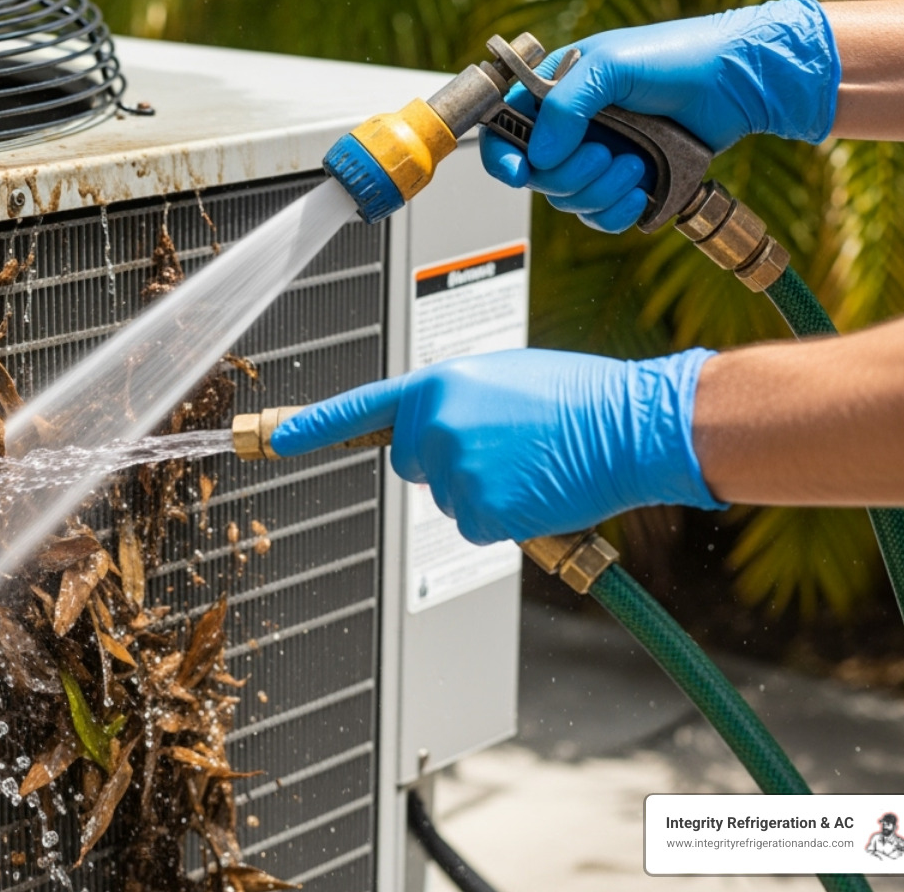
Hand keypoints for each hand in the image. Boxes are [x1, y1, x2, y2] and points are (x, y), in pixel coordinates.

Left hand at [268, 348, 726, 543]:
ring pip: (449, 498)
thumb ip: (455, 400)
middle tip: (509, 446)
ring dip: (486, 490)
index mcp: (437, 384)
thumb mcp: (502, 378)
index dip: (313, 426)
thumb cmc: (579, 397)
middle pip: (414, 463)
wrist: (630, 424)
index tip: (272, 438)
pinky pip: (476, 525)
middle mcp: (434, 425)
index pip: (361, 408)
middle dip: (449, 462)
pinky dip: (505, 519)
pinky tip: (538, 490)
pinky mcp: (479, 510)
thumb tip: (435, 427)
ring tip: (535, 462)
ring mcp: (454, 471)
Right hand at [481, 0, 839, 231]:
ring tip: (637, 162)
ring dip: (601, 190)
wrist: (738, 82)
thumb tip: (537, 157)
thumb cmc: (677, 57)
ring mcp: (598, 158)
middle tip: (605, 153)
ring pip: (568, 201)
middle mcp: (572, 129)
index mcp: (554, 93)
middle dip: (570, 174)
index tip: (519, 173)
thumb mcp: (609, 65)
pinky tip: (641, 189)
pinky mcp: (627, 184)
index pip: (504, 131)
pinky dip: (617, 211)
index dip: (501, 157)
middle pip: (537, 177)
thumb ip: (563, 106)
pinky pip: (600, 218)